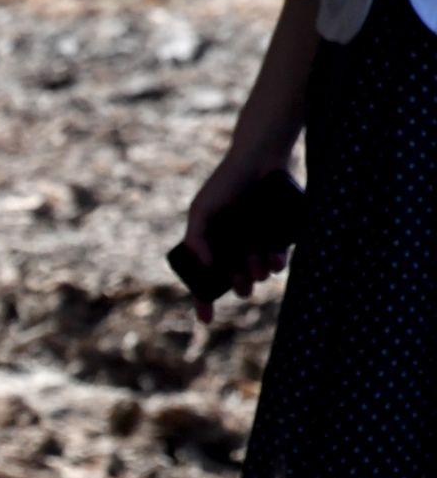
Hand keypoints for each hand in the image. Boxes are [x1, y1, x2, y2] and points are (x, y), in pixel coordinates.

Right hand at [183, 152, 290, 324]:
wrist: (260, 158)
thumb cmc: (226, 182)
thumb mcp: (202, 209)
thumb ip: (197, 238)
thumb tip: (206, 266)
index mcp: (213, 245)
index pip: (205, 279)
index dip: (203, 300)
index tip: (206, 318)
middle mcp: (235, 247)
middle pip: (235, 279)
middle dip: (239, 286)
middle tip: (242, 286)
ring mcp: (258, 242)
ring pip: (258, 272)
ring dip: (257, 275)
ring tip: (258, 267)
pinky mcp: (280, 236)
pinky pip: (279, 259)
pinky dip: (276, 264)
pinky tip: (275, 262)